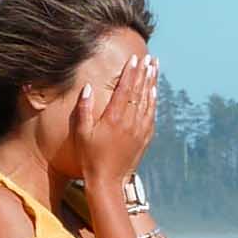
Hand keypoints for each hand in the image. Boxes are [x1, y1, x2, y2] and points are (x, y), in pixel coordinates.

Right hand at [74, 53, 158, 188]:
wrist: (108, 181)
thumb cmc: (90, 157)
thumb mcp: (82, 133)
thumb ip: (84, 109)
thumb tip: (88, 87)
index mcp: (113, 118)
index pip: (124, 89)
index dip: (130, 72)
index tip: (134, 59)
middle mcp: (129, 122)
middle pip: (139, 92)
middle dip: (144, 72)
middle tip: (149, 57)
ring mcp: (139, 130)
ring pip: (148, 101)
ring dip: (152, 82)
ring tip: (155, 67)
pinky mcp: (145, 138)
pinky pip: (152, 114)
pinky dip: (154, 100)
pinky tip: (155, 90)